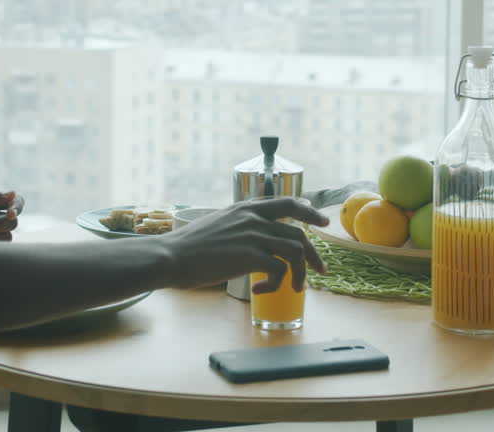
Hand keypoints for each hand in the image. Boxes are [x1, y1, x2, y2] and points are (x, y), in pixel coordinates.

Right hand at [158, 197, 328, 293]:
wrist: (172, 256)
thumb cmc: (189, 246)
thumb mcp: (218, 223)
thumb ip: (239, 224)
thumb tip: (252, 235)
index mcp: (246, 208)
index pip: (288, 203)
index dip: (308, 211)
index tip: (321, 220)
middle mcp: (254, 218)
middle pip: (299, 232)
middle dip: (314, 253)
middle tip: (321, 269)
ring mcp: (253, 235)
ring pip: (296, 251)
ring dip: (301, 273)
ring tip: (295, 288)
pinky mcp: (249, 256)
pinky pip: (279, 270)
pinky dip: (277, 284)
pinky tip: (261, 290)